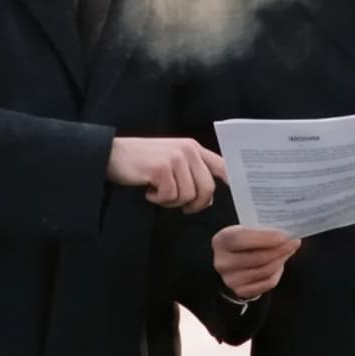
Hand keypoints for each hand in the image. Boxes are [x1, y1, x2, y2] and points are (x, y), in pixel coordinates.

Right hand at [108, 135, 223, 211]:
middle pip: (207, 188)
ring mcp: (175, 158)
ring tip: (157, 192)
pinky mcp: (162, 168)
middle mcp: (188, 150)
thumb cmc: (142, 162)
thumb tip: (208, 199)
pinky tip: (148, 190)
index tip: (242, 195)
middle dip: (196, 204)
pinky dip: (158, 199)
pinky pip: (170, 196)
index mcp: (193, 148)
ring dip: (171, 201)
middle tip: (180, 207)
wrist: (112, 155)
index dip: (233, 181)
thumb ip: (192, 175)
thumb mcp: (171, 162)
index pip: (221, 165)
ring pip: (188, 195)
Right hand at [211, 225, 298, 302]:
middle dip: (280, 249)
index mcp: (221, 241)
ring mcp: (231, 280)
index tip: (284, 236)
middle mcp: (222, 263)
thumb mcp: (244, 230)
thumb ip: (260, 230)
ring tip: (289, 250)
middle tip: (294, 242)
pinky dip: (278, 273)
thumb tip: (286, 232)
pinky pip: (268, 283)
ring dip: (281, 259)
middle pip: (258, 257)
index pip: (241, 239)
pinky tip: (280, 263)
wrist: (231, 262)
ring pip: (265, 271)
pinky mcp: (241, 292)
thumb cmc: (242, 242)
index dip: (264, 238)